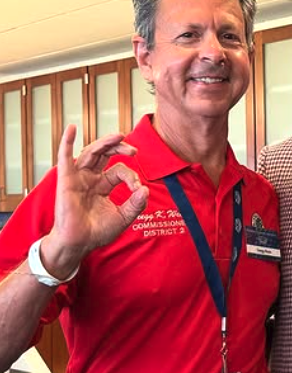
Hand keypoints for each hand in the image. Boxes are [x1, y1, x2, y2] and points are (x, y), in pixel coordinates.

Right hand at [42, 125, 148, 277]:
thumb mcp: (123, 217)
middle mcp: (90, 178)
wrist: (79, 244)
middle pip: (104, 154)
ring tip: (119, 136)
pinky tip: (71, 128)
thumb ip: (136, 204)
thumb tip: (145, 189)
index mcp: (103, 185)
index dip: (131, 177)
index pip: (119, 171)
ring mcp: (78, 178)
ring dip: (104, 142)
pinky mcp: (66, 180)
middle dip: (119, 148)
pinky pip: (64, 158)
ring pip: (91, 152)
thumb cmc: (97, 232)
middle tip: (134, 150)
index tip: (137, 189)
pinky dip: (66, 142)